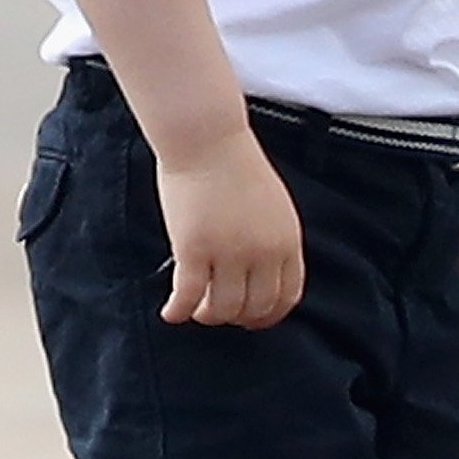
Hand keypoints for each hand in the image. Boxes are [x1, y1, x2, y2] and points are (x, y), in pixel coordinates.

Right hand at [157, 131, 304, 327]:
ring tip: (196, 310)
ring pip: (222, 309)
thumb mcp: (274, 207)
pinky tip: (171, 313)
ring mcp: (228, 253)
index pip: (286, 296)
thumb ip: (275, 241)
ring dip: (208, 316)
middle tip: (220, 313)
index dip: (268, 315)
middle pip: (255, 308)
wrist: (208, 140)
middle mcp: (262, 253)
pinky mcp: (193, 250)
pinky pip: (188, 297)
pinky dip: (179, 311)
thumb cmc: (237, 167)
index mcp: (287, 241)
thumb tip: (265, 276)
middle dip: (237, 319)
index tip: (252, 319)